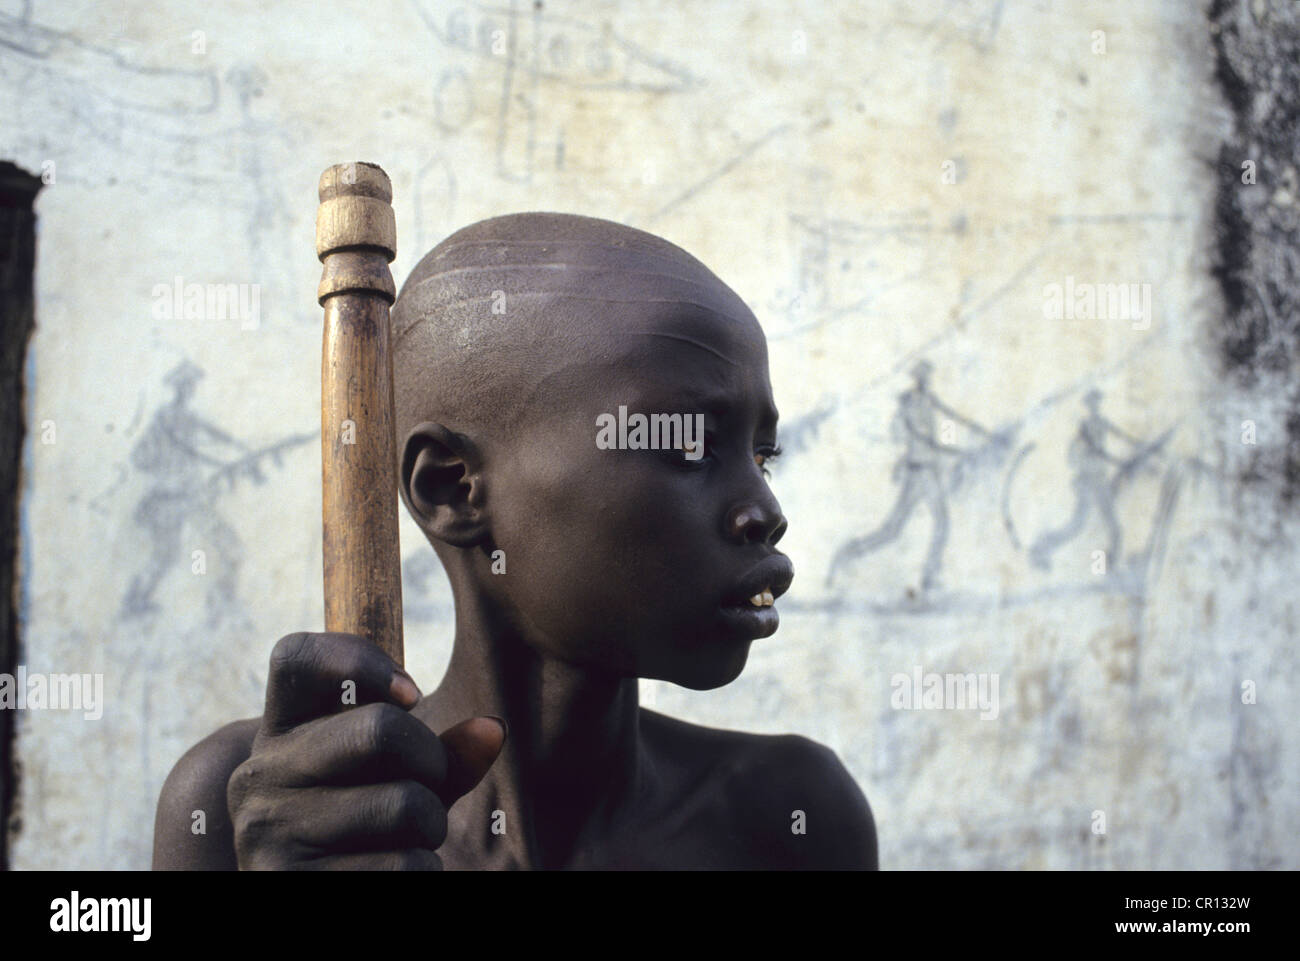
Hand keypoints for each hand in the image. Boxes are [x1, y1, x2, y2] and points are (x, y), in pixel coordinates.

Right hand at [227, 631, 505, 868]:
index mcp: (279, 731)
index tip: (412, 694)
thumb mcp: (396, 776)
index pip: (296, 658)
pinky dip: (422, 871)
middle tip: (428, 785)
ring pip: (406, 805)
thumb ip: (441, 750)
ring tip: (405, 840)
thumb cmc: (367, 826)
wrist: (314, 894)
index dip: (362, 660)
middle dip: (433, 760)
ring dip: (432, 825)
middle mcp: (258, 776)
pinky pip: (407, 866)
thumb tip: (493, 729)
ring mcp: (266, 834)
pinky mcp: (289, 884)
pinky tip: (388, 873)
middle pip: (380, 729)